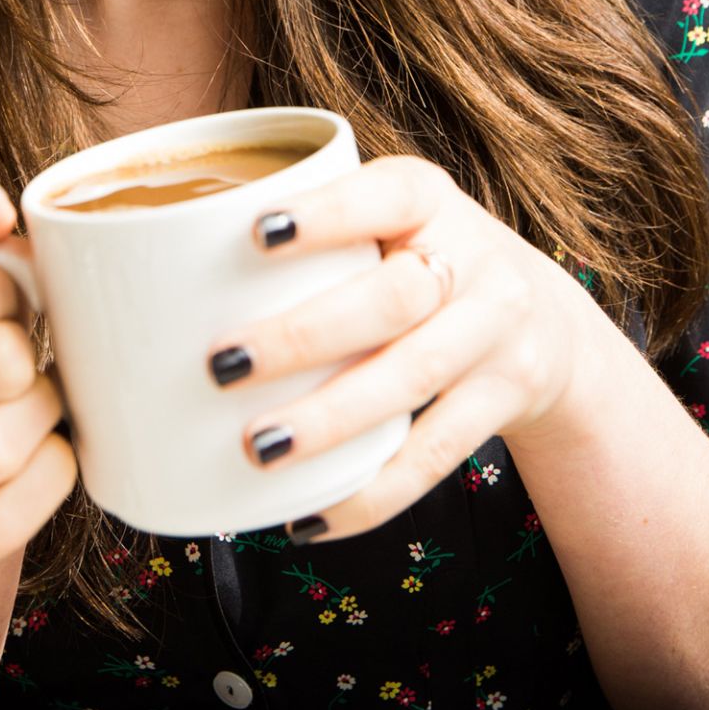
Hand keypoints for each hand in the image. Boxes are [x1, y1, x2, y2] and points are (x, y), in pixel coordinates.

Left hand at [206, 154, 600, 540]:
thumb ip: (315, 233)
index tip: (257, 232)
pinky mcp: (502, 400)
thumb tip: (161, 274)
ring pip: (412, 377)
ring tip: (258, 447)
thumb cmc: (420, 260)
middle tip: (221, 365)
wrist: (547, 320)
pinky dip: (371, 492)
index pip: (383, 194)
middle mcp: (471, 258)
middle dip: (304, 335)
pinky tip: (309, 515)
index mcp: (427, 197)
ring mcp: (494, 332)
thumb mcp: (392, 221)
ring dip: (331, 419)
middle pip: (391, 298)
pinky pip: (436, 454)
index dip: (325, 214)